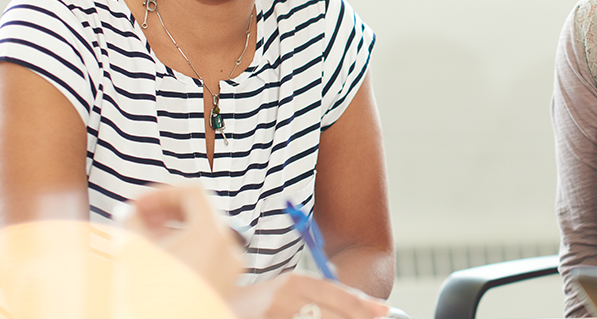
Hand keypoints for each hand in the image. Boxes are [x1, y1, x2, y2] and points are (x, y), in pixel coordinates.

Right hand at [123, 185, 243, 298]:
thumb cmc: (149, 297)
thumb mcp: (134, 251)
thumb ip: (132, 221)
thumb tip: (129, 210)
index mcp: (213, 234)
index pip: (193, 193)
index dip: (161, 192)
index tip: (137, 202)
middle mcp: (229, 249)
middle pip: (201, 212)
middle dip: (166, 211)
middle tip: (138, 216)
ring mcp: (230, 270)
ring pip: (205, 235)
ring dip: (174, 229)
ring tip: (143, 237)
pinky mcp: (224, 287)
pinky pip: (208, 255)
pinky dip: (185, 249)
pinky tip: (158, 258)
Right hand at [230, 271, 390, 318]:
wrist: (214, 303)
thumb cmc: (256, 303)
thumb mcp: (286, 292)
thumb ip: (314, 295)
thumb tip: (352, 306)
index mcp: (293, 282)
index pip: (337, 293)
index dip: (362, 304)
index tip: (383, 310)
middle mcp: (285, 296)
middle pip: (332, 312)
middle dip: (355, 318)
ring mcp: (275, 314)